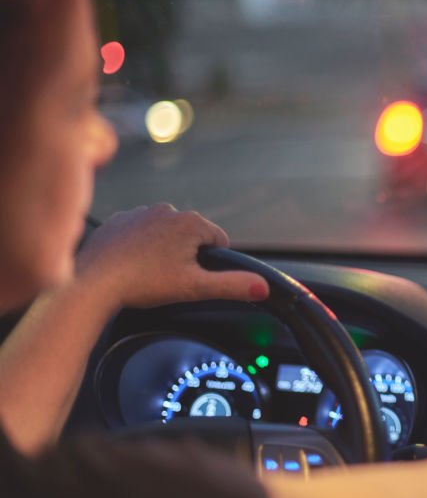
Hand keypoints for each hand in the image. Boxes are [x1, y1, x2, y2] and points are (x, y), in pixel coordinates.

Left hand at [76, 204, 269, 309]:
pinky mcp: (117, 220)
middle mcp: (166, 210)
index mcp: (190, 222)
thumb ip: (232, 285)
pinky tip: (131, 264)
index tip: (194, 278)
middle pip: (191, 235)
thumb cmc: (143, 284)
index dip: (212, 263)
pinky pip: (138, 232)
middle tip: (170, 279)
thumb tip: (263, 287)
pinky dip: (139, 246)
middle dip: (187, 254)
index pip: (219, 241)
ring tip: (149, 273)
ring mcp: (139, 213)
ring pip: (165, 232)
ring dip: (164, 249)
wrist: (92, 282)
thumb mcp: (195, 288)